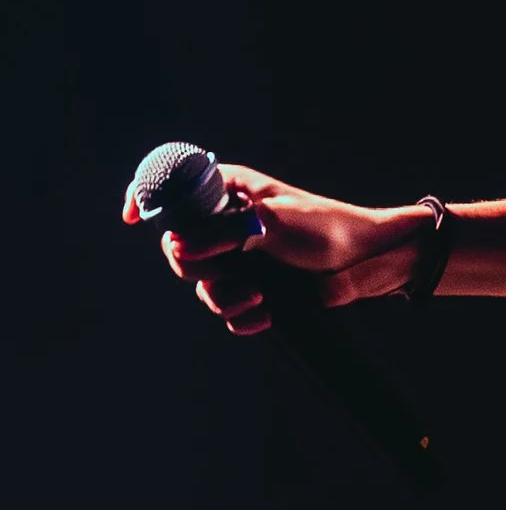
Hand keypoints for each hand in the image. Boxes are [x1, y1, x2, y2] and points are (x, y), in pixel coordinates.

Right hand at [122, 165, 428, 335]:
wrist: (369, 262)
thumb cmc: (329, 227)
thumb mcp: (274, 223)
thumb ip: (224, 232)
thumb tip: (176, 243)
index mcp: (230, 193)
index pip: (174, 192)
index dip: (148, 201)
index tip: (132, 219)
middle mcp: (228, 226)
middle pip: (178, 250)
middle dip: (195, 265)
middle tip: (226, 267)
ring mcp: (240, 260)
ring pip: (202, 286)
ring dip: (224, 297)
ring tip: (257, 296)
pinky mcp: (255, 291)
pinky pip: (229, 313)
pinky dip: (244, 318)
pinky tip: (267, 312)